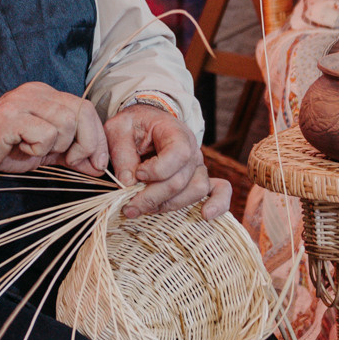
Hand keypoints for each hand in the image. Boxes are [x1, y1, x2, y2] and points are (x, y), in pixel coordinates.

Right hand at [0, 82, 108, 177]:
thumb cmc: (1, 149)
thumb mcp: (44, 152)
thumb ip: (71, 155)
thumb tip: (98, 167)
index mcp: (47, 95)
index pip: (86, 108)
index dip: (98, 137)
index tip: (98, 163)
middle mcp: (37, 92)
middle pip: (83, 112)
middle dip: (87, 143)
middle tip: (72, 162)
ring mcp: (24, 102)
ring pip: (66, 123)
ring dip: (57, 147)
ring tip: (36, 151)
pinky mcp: (12, 117)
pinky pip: (45, 134)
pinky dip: (39, 149)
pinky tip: (21, 148)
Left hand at [106, 104, 231, 219]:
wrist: (145, 124)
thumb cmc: (133, 126)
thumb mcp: (118, 130)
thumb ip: (121, 154)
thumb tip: (128, 183)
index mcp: (175, 132)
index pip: (178, 153)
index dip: (157, 170)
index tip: (137, 174)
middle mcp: (192, 150)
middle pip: (181, 180)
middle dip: (152, 197)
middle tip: (128, 207)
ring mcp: (198, 166)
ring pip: (195, 191)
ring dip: (168, 205)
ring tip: (143, 209)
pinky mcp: (199, 178)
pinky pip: (220, 190)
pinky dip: (218, 204)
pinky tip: (205, 215)